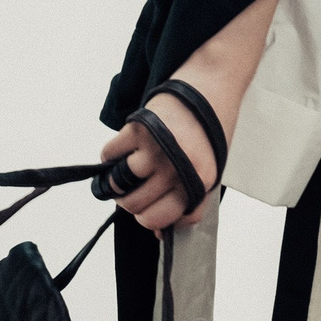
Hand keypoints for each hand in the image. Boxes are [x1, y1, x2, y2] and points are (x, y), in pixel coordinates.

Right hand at [99, 84, 227, 232]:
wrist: (212, 85)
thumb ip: (188, 204)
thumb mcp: (211, 172)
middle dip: (129, 200)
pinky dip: (110, 155)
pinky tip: (123, 149)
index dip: (146, 218)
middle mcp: (175, 170)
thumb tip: (159, 234)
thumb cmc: (212, 129)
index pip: (155, 220)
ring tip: (128, 167)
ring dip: (117, 179)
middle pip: (133, 205)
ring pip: (117, 184)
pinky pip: (108, 155)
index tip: (145, 208)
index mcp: (196, 184)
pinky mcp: (138, 129)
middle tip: (135, 186)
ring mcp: (154, 150)